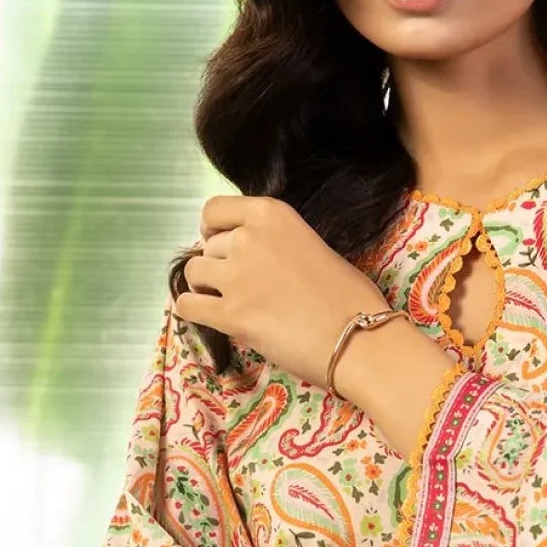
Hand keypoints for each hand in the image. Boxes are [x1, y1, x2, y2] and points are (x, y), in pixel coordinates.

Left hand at [174, 195, 388, 387]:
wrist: (359, 337)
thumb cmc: (350, 295)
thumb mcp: (312, 244)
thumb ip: (277, 244)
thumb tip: (253, 259)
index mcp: (271, 215)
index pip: (214, 209)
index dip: (212, 229)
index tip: (219, 244)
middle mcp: (248, 239)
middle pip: (207, 246)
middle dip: (219, 265)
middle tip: (241, 287)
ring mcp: (236, 277)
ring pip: (192, 274)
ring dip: (204, 287)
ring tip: (226, 303)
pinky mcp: (230, 315)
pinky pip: (187, 306)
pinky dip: (192, 311)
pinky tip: (207, 317)